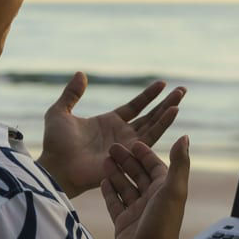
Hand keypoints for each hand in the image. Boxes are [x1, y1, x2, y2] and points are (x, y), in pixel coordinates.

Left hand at [38, 73, 184, 196]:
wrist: (57, 165)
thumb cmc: (55, 144)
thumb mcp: (59, 112)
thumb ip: (72, 94)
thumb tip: (81, 73)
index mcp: (109, 122)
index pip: (135, 107)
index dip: (148, 96)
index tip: (161, 83)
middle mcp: (122, 133)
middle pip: (150, 115)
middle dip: (166, 102)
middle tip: (182, 90)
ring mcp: (127, 144)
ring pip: (154, 125)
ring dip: (168, 111)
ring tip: (181, 97)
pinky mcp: (130, 153)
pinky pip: (151, 137)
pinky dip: (163, 124)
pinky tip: (173, 112)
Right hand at [101, 137, 190, 238]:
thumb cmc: (162, 226)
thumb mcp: (173, 190)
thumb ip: (179, 163)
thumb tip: (185, 137)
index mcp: (166, 191)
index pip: (156, 167)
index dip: (145, 154)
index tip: (133, 142)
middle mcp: (153, 201)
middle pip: (138, 175)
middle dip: (126, 161)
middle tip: (111, 148)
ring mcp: (138, 213)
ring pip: (125, 188)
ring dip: (116, 174)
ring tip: (104, 160)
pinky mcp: (124, 224)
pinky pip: (115, 204)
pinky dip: (109, 192)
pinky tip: (102, 181)